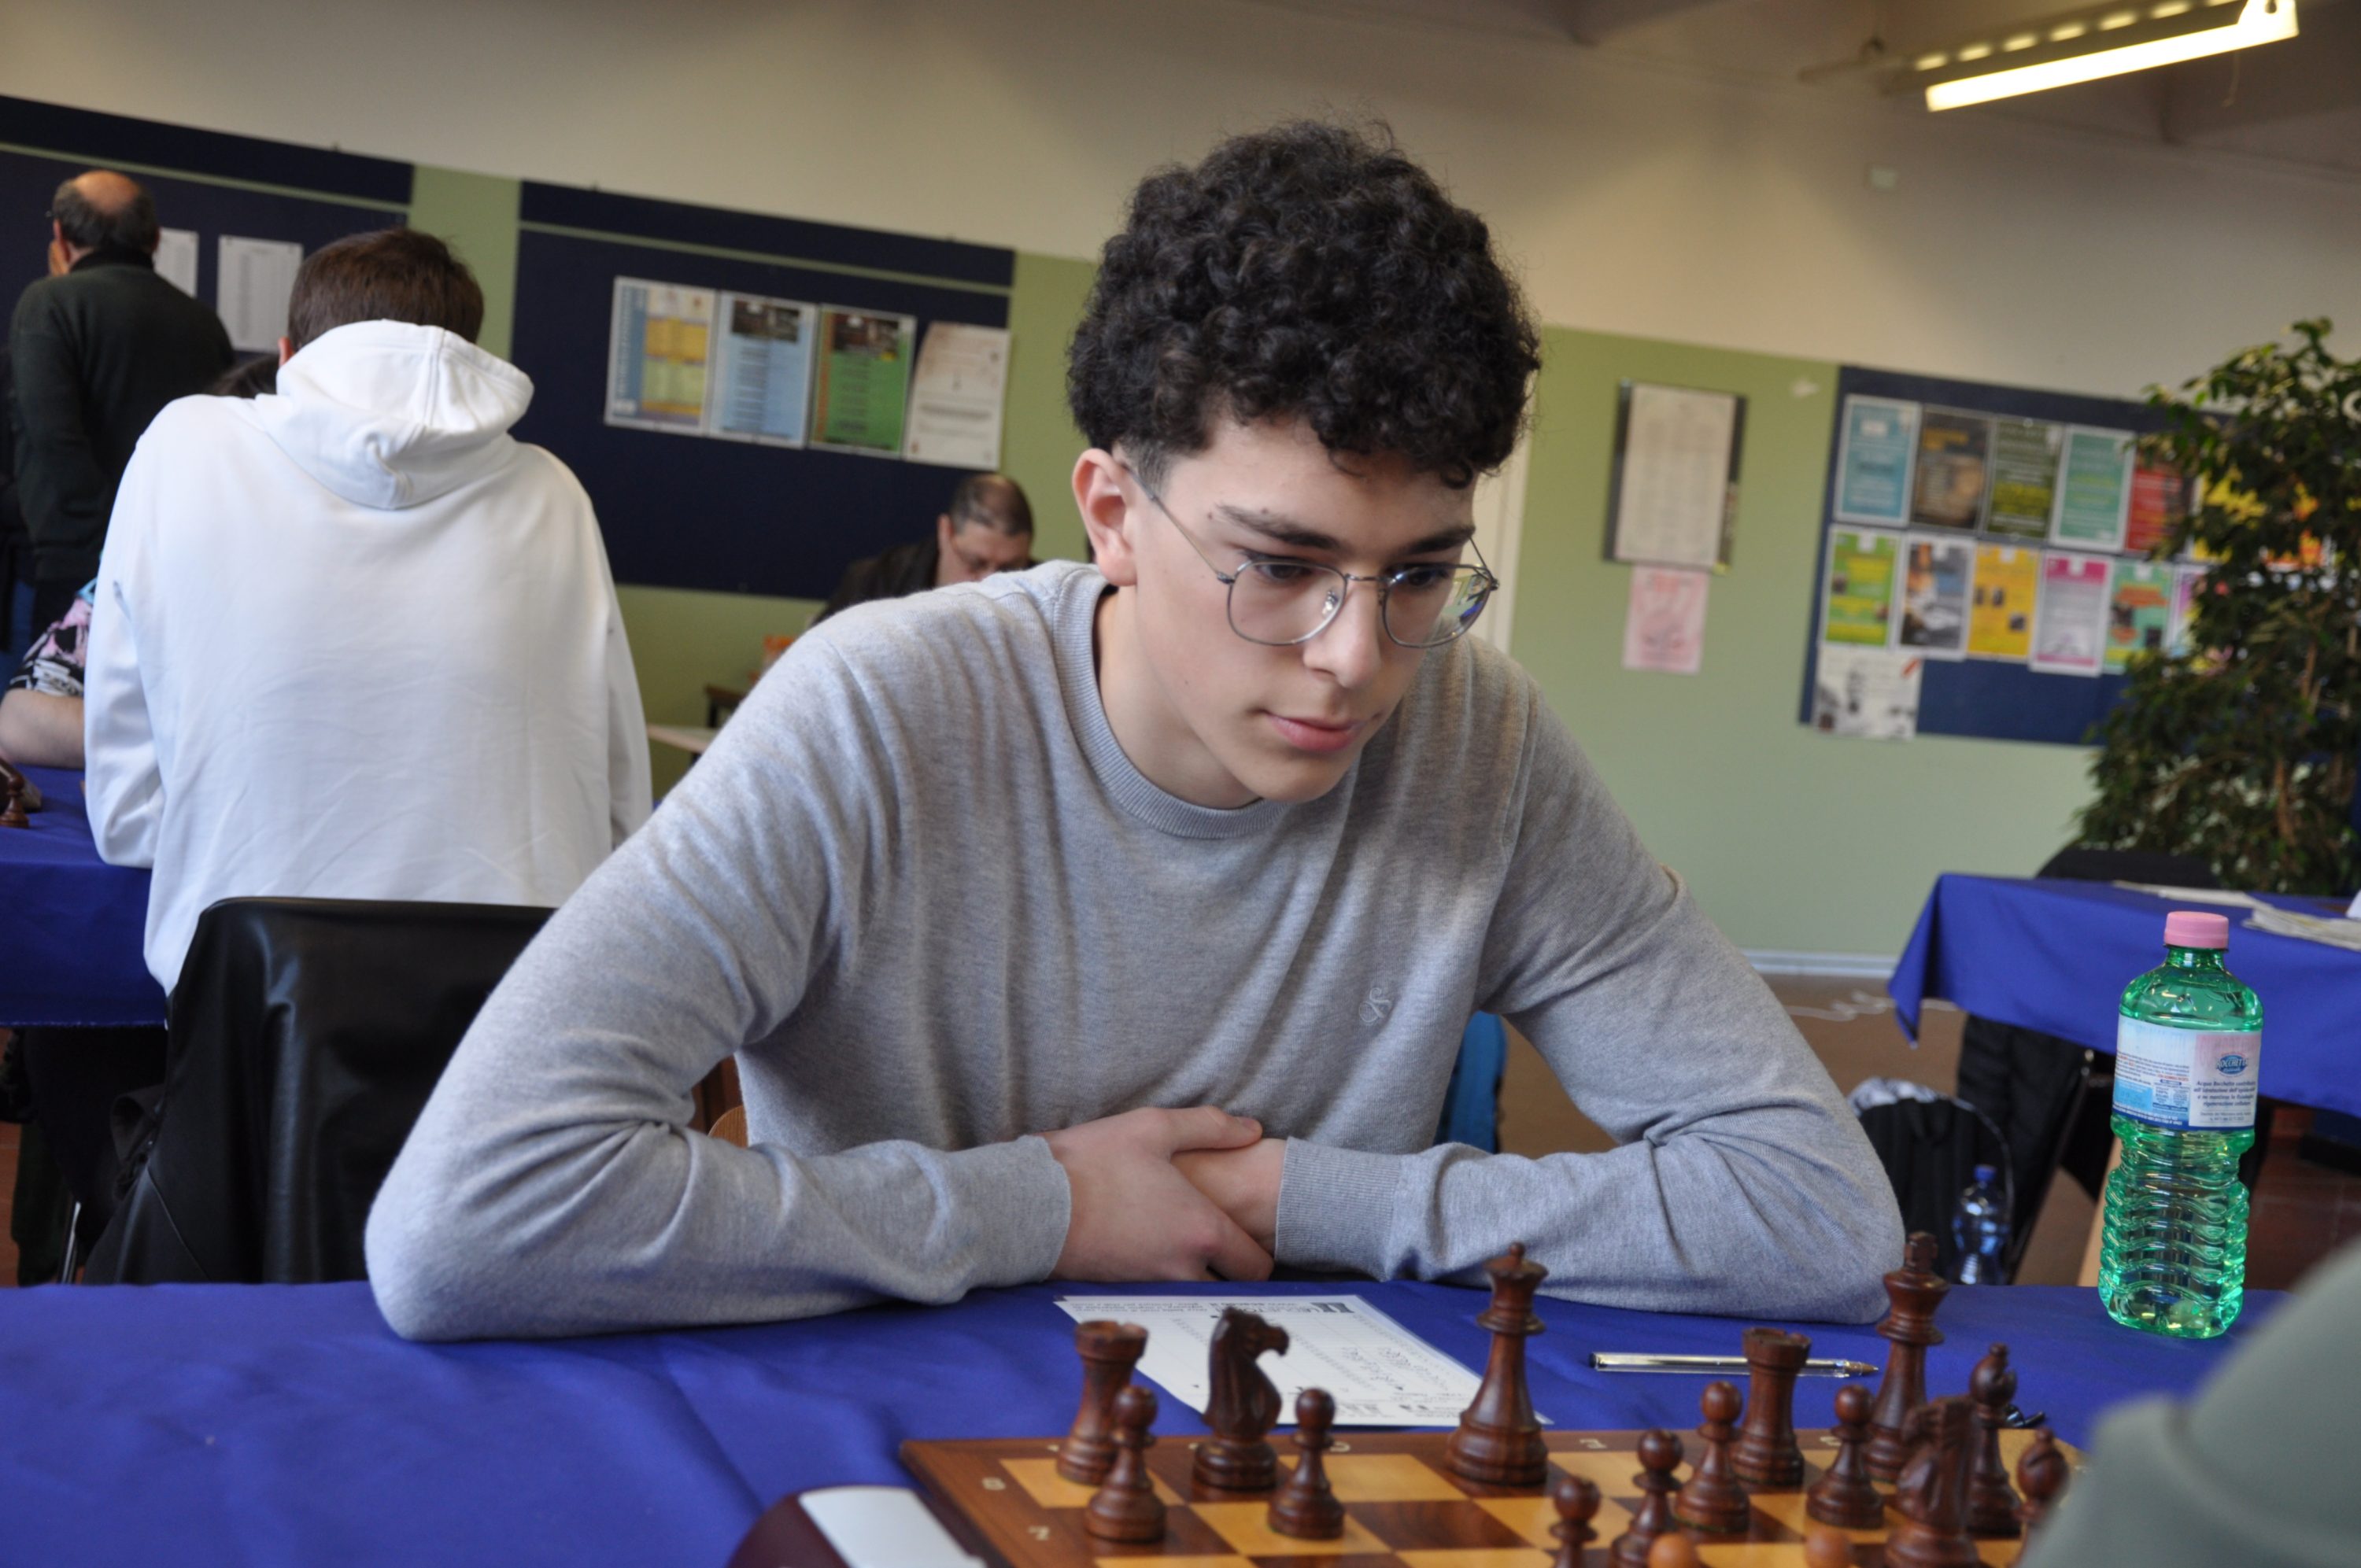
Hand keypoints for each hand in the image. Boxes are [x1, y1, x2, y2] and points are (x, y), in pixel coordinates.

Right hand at [1042, 1107, 1273, 1283]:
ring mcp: (1150, 1285)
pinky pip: (1158, 1294)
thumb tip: (1253, 1130)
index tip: (1246, 1232)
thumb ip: (1210, 1127)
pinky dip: (1161, 1278)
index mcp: (1201, 1229)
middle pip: (1229, 1289)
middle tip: (1218, 1240)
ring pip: (1193, 1294)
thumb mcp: (1152, 1127)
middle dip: (1229, 1270)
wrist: (1029, 1204)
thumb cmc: (1092, 1162)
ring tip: (1180, 1241)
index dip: (1258, 1251)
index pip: (1257, 1267)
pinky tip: (1147, 1246)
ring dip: (1195, 1276)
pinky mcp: (1122, 1291)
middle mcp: (1182, 1268)